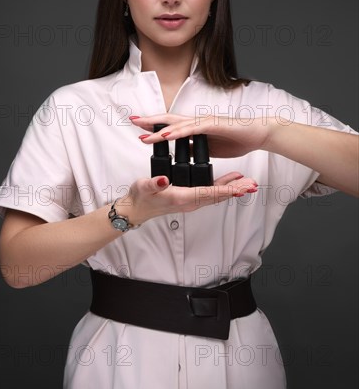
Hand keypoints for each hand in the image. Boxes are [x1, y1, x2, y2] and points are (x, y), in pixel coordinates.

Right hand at [115, 172, 257, 225]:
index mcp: (181, 198)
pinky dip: (223, 188)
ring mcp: (191, 201)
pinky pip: (211, 193)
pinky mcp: (190, 198)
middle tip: (252, 185)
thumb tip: (164, 180)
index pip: (207, 193)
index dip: (224, 189)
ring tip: (248, 183)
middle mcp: (190, 202)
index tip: (239, 187)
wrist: (136, 209)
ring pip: (217, 195)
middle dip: (235, 190)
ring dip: (233, 189)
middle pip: (217, 196)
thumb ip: (154, 183)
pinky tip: (232, 182)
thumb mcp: (144, 187)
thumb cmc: (140, 197)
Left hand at [130, 113, 272, 157]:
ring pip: (177, 123)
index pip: (171, 126)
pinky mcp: (213, 125)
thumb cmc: (238, 139)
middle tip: (133, 120)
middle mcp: (197, 122)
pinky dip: (177, 132)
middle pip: (168, 120)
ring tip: (143, 131)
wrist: (258, 134)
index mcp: (196, 128)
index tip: (139, 128)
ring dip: (159, 128)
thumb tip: (182, 151)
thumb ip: (195, 147)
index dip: (154, 126)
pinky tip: (166, 135)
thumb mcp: (210, 148)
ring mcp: (204, 122)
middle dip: (150, 121)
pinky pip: (191, 129)